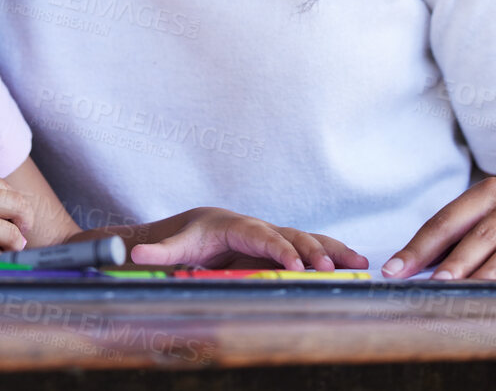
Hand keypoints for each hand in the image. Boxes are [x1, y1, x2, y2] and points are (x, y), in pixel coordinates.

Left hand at [126, 208, 368, 270]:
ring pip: (308, 240)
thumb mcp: (173, 247)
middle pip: (291, 236)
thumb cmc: (190, 238)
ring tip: (360, 263)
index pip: (261, 237)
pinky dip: (333, 254)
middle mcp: (262, 228)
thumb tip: (134, 255)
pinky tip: (357, 265)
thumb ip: (159, 252)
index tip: (295, 266)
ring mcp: (276, 237)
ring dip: (333, 250)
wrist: (202, 227)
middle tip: (329, 269)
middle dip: (311, 252)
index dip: (279, 250)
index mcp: (237, 227)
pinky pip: (311, 250)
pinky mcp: (283, 249)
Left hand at [381, 175, 495, 279]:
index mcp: (492, 193)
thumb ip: (463, 235)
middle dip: (456, 261)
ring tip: (469, 293)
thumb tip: (417, 268)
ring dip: (491, 272)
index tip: (395, 270)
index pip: (449, 219)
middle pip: (482, 234)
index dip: (420, 246)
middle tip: (433, 284)